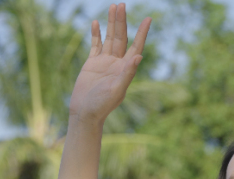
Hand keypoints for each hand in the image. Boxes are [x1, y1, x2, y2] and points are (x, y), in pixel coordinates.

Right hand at [69, 3, 150, 126]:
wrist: (85, 113)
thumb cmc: (102, 105)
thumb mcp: (117, 89)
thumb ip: (127, 73)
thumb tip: (138, 56)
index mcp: (125, 68)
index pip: (136, 46)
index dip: (142, 32)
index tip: (148, 19)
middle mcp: (117, 63)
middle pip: (121, 38)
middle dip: (122, 21)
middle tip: (122, 4)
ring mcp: (104, 62)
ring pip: (109, 38)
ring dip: (111, 23)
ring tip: (113, 7)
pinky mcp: (92, 64)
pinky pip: (95, 45)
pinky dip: (96, 34)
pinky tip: (96, 23)